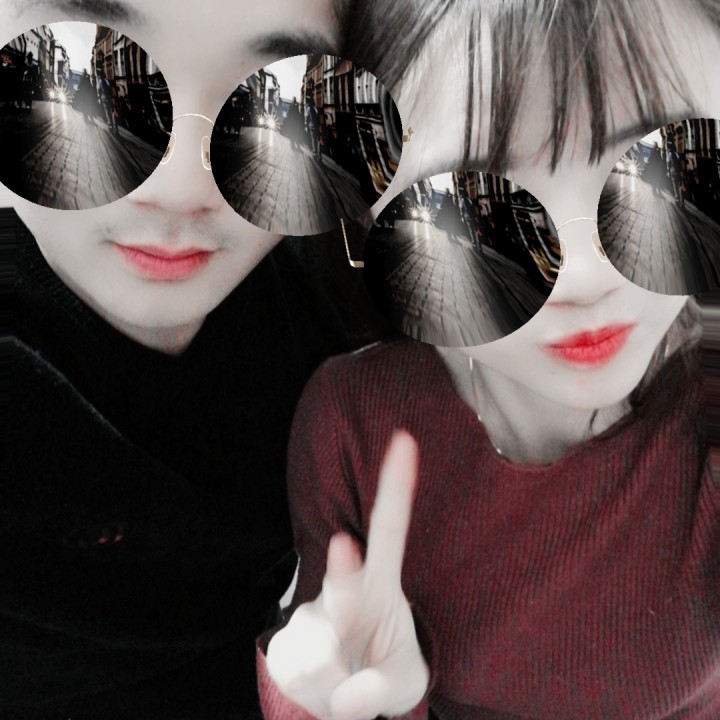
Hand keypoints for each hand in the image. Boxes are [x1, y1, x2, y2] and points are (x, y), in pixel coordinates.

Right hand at [267, 430, 428, 719]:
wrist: (343, 691)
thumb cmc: (384, 672)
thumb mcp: (404, 686)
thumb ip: (381, 692)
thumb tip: (345, 701)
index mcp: (382, 585)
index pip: (389, 530)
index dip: (395, 486)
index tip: (405, 441)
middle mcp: (345, 592)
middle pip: (344, 585)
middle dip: (343, 571)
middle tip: (343, 544)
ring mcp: (311, 618)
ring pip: (322, 659)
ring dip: (339, 686)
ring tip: (348, 679)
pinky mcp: (286, 645)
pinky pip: (303, 677)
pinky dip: (319, 697)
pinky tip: (323, 682)